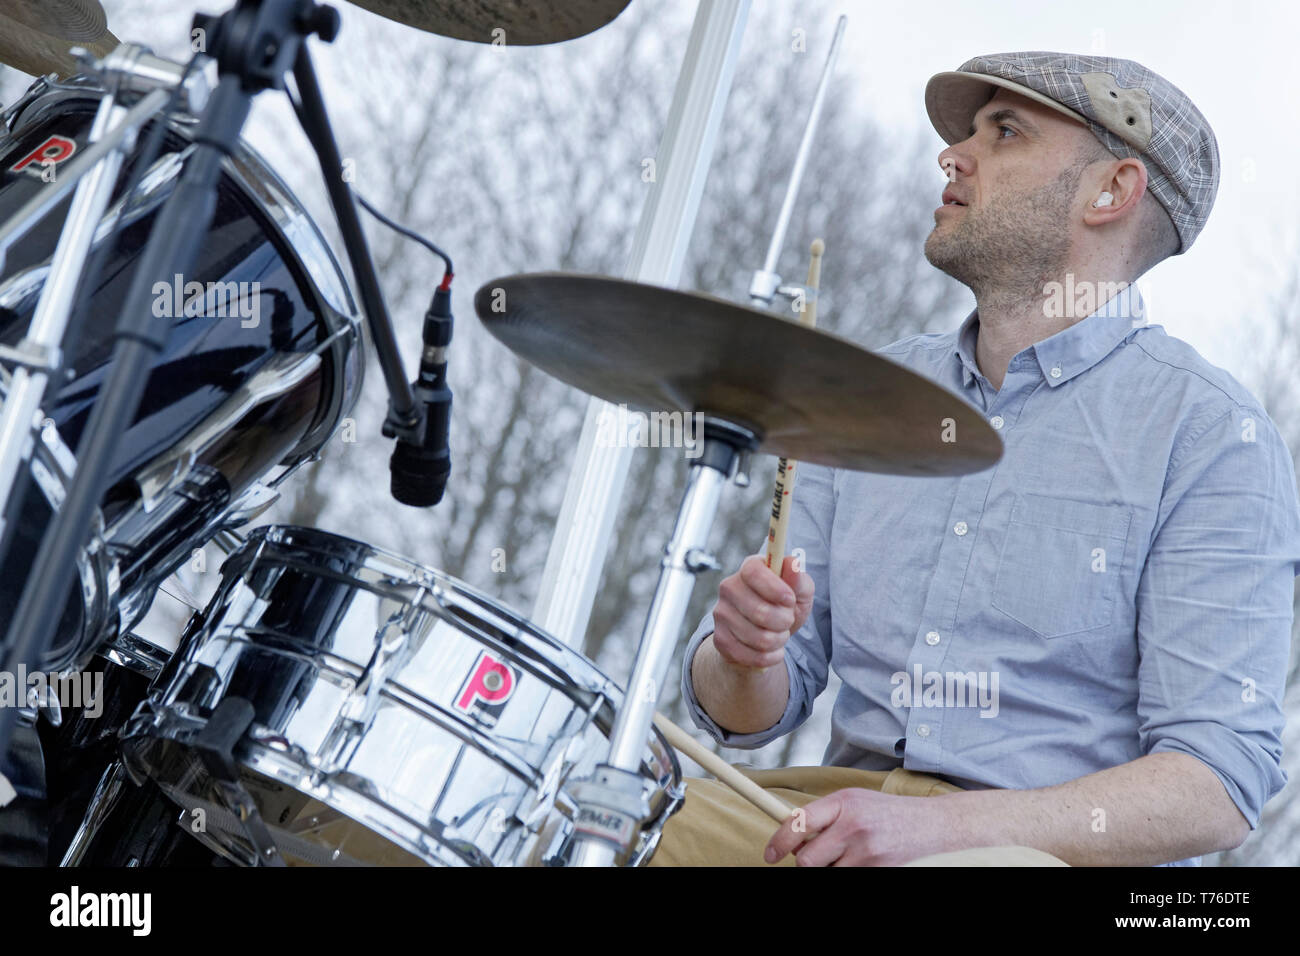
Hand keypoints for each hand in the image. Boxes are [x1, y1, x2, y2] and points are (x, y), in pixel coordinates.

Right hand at [712, 554, 814, 668]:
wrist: (765, 637)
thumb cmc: (783, 607)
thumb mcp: (799, 592)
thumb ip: (799, 579)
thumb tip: (793, 564)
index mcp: (749, 568)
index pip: (753, 573)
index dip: (775, 588)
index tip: (790, 600)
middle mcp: (729, 588)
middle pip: (760, 612)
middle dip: (784, 621)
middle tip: (787, 620)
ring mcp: (721, 614)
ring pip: (759, 638)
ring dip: (779, 640)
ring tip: (779, 635)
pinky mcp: (720, 639)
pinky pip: (752, 656)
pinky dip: (770, 657)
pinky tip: (771, 650)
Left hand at [764, 788, 955, 865]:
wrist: (928, 824)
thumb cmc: (883, 811)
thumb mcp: (851, 801)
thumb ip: (821, 816)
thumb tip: (792, 841)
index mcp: (843, 803)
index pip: (799, 823)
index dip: (778, 842)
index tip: (770, 855)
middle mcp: (854, 827)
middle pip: (808, 860)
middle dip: (804, 861)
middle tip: (812, 854)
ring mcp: (867, 853)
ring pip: (826, 873)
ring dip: (827, 868)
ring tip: (843, 853)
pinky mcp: (877, 871)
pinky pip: (846, 877)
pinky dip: (844, 871)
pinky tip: (857, 860)